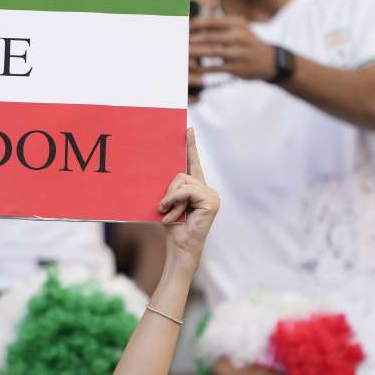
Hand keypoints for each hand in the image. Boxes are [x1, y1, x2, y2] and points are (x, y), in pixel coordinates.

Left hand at [158, 130, 219, 265]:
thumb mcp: (168, 202)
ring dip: (170, 198)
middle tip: (163, 207)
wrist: (180, 245)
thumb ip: (170, 187)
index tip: (187, 129)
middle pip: (181, 174)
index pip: (193, 163)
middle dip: (168, 191)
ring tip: (168, 213)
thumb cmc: (173, 225)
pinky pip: (187, 191)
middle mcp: (207, 189)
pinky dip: (175, 200)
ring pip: (182, 182)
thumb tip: (163, 171)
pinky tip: (171, 211)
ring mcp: (211, 195)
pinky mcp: (211, 201)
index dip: (190, 146)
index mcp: (196, 187)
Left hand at [189, 16, 276, 81]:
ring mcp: (239, 52)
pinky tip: (191, 69)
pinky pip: (215, 68)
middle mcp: (239, 35)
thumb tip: (192, 23)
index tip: (181, 29)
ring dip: (193, 53)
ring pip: (211, 51)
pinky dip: (201, 68)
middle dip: (190, 40)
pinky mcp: (238, 67)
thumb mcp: (238, 29)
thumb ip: (217, 26)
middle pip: (208, 36)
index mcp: (238, 23)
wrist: (269, 61)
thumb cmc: (246, 43)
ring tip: (181, 54)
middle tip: (176, 42)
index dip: (193, 25)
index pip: (210, 21)